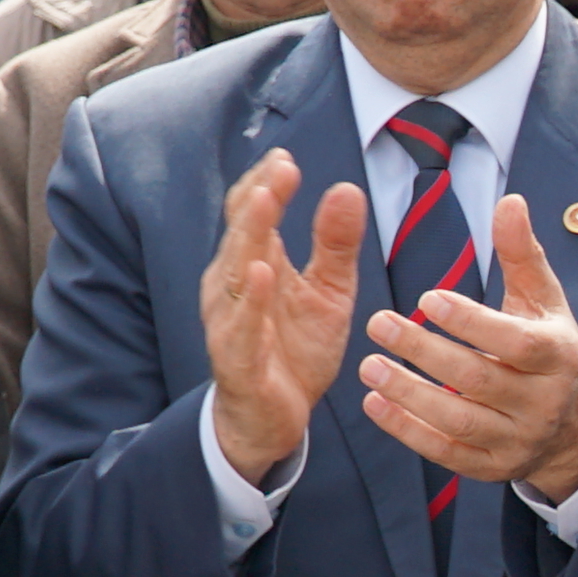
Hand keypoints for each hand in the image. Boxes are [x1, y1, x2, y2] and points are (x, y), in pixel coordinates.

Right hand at [203, 153, 368, 488]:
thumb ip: (335, 243)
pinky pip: (242, 327)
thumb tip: (347, 188)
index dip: (267, 183)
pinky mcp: (238, 360)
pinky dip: (250, 301)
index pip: (252, 213)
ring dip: (249, 236)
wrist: (275, 419)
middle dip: (261, 197)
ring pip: (236, 272)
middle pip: (243, 233)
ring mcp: (231, 322)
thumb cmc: (295, 348)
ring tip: (264, 201)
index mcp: (254, 263)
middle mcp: (232, 287)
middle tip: (281, 167)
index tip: (287, 157)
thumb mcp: (329, 291)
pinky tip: (262, 274)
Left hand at [364, 198, 577, 502]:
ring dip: (408, 394)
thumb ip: (522, 253)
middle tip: (378, 324)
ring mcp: (517, 440)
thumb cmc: (548, 347)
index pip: (514, 342)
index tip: (426, 298)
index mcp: (557, 356)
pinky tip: (375, 403)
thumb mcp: (544, 300)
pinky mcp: (493, 467)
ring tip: (368, 365)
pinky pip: (446, 452)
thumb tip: (510, 201)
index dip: (470, 321)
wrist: (574, 425)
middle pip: (478, 379)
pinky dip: (407, 431)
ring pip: (458, 421)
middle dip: (424, 352)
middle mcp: (541, 403)